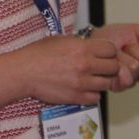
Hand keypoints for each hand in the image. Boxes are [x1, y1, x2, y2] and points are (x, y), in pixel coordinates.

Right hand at [0, 34, 120, 106]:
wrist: (24, 72)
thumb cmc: (38, 54)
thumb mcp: (61, 40)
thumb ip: (81, 44)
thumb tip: (94, 47)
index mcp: (82, 48)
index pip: (111, 50)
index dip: (109, 52)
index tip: (104, 54)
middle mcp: (85, 65)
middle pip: (114, 67)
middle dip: (109, 67)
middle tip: (100, 67)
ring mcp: (82, 83)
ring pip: (107, 84)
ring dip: (101, 81)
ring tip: (90, 78)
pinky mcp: (77, 97)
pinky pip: (96, 98)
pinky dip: (92, 94)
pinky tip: (83, 88)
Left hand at [90, 23, 138, 91]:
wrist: (93, 44)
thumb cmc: (112, 37)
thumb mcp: (135, 30)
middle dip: (137, 48)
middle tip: (127, 46)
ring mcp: (134, 78)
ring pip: (137, 67)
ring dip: (125, 55)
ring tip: (119, 53)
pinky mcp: (121, 85)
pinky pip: (126, 76)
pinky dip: (117, 64)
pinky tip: (114, 62)